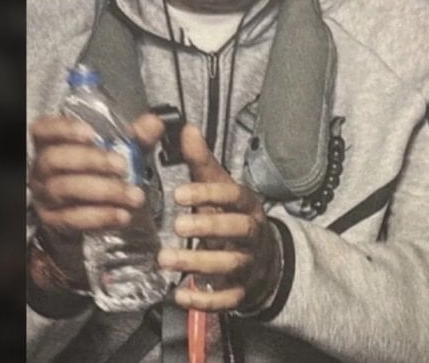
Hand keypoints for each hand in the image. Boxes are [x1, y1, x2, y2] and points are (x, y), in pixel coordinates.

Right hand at [28, 112, 163, 285]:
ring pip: (66, 190)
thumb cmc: (96, 172)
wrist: (81, 210)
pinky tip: (122, 215)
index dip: (64, 129)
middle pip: (56, 159)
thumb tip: (153, 123)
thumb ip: (134, 137)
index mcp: (52, 144)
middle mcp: (43, 169)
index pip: (44, 129)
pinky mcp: (54, 220)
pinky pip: (73, 218)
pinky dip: (100, 217)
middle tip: (122, 166)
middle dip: (91, 161)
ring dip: (103, 191)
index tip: (91, 133)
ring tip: (132, 195)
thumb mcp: (117, 150)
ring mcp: (45, 196)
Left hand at [158, 124, 281, 312]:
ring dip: (198, 263)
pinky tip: (179, 295)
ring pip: (231, 264)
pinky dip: (205, 300)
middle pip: (239, 229)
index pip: (234, 196)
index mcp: (248, 205)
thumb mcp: (219, 187)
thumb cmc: (232, 216)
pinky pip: (228, 299)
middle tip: (176, 225)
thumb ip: (201, 163)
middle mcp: (253, 233)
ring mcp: (250, 264)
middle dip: (209, 227)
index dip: (209, 194)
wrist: (263, 258)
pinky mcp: (242, 291)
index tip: (179, 194)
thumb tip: (186, 129)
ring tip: (165, 259)